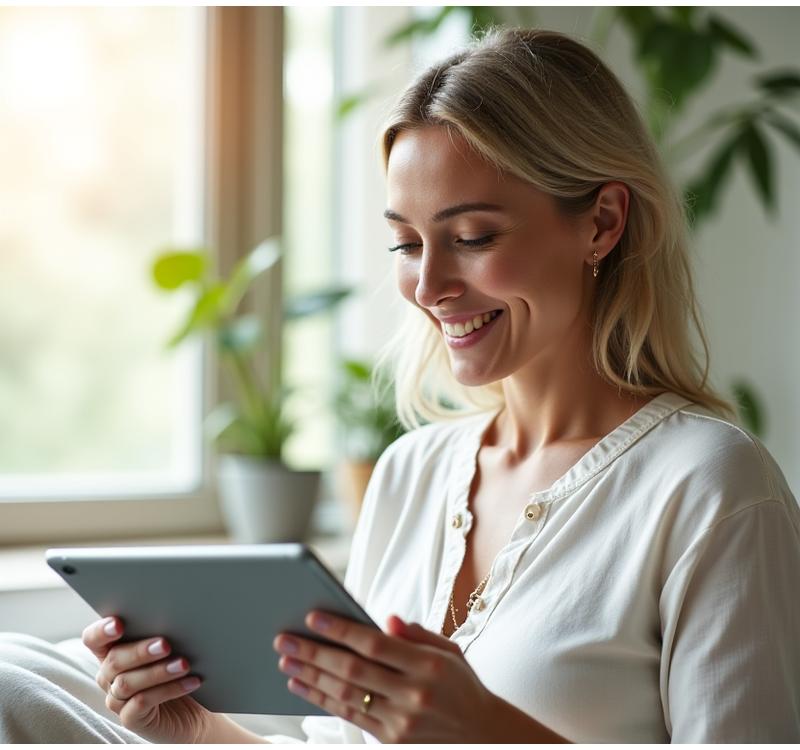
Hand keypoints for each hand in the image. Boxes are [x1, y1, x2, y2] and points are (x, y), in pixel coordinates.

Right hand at [81, 616, 214, 742]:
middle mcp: (109, 676)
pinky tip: (190, 682)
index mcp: (112, 651)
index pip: (93, 639)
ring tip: (184, 664)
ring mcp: (117, 699)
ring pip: (127, 683)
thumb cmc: (177, 667)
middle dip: (140, 651)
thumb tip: (174, 616)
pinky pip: (143, 703)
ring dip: (158, 672)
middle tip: (166, 644)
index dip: (101, 631)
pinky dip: (169, 690)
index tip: (119, 624)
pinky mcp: (131, 718)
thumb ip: (160, 633)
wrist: (192, 709)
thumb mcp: (169, 648)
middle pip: (114, 661)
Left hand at [272, 611, 504, 742]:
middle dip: (314, 653)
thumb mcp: (449, 650)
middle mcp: (413, 695)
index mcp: (428, 665)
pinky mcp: (391, 741)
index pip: (375, 644)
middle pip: (353, 670)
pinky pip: (350, 717)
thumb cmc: (459, 684)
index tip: (313, 616)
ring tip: (286, 660)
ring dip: (311, 677)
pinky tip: (303, 686)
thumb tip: (385, 620)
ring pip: (345, 695)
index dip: (341, 629)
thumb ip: (416, 634)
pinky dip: (322, 700)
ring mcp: (401, 722)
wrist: (481, 733)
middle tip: (284, 639)